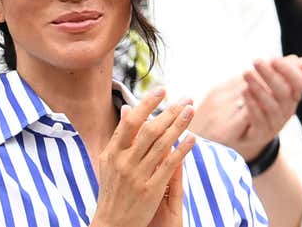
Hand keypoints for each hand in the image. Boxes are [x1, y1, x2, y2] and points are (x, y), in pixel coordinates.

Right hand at [92, 90, 195, 226]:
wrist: (111, 224)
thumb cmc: (112, 190)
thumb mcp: (109, 161)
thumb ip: (119, 136)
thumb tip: (125, 109)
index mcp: (112, 152)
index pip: (131, 122)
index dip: (147, 104)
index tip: (162, 90)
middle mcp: (124, 162)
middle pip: (150, 130)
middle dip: (170, 111)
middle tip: (186, 98)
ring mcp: (137, 176)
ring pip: (162, 145)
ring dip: (179, 125)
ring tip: (192, 111)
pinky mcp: (150, 189)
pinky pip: (169, 165)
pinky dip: (182, 150)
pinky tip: (192, 139)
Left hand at [238, 56, 301, 159]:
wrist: (243, 132)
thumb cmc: (262, 103)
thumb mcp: (276, 85)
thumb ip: (293, 73)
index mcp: (292, 97)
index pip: (299, 83)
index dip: (289, 71)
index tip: (273, 59)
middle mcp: (286, 111)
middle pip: (284, 93)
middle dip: (271, 75)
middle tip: (256, 61)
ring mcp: (273, 124)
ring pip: (271, 106)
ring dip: (259, 88)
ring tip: (246, 73)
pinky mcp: (259, 134)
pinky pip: (259, 120)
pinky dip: (252, 104)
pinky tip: (244, 92)